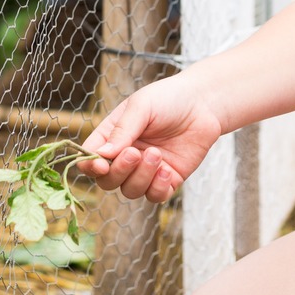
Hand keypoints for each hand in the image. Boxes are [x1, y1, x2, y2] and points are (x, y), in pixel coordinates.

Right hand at [77, 76, 222, 202]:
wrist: (203, 104)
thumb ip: (122, 131)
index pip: (90, 159)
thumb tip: (102, 155)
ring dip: (141, 176)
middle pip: (107, 181)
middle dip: (119, 171)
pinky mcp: (168, 180)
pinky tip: (167, 169)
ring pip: (130, 191)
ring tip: (157, 154)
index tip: (101, 164)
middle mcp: (126, 157)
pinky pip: (155, 196)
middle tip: (135, 153)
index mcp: (112, 137)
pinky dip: (158, 187)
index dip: (91, 166)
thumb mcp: (141, 107)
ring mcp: (146, 170)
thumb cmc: (168, 99)